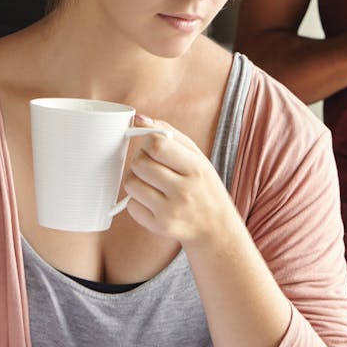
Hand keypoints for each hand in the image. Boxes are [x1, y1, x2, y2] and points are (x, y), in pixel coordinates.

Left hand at [120, 116, 239, 245]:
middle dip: (141, 160)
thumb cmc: (204, 187)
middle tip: (153, 165)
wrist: (216, 228)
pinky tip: (152, 200)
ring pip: (131, 183)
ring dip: (136, 178)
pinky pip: (131, 205)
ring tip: (151, 182)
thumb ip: (169, 133)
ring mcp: (170, 212)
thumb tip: (138, 118)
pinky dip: (137, 200)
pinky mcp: (159, 227)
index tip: (152, 145)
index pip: (157, 145)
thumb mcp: (197, 157)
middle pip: (139, 163)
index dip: (148, 141)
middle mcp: (183, 192)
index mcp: (196, 169)